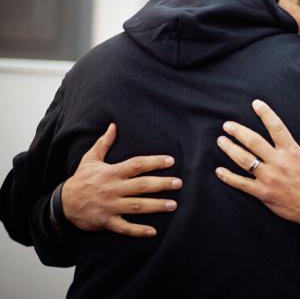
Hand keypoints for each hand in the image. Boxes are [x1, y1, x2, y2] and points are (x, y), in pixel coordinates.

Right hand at [61, 123, 182, 236]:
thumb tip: (113, 125)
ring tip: (173, 205)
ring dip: (156, 206)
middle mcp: (113, 188)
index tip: (171, 161)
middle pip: (141, 185)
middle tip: (178, 183)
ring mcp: (110, 206)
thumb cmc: (81, 180)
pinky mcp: (106, 221)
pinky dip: (138, 230)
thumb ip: (104, 143)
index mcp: (112, 172)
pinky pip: (124, 227)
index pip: (136, 165)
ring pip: (137, 206)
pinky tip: (153, 232)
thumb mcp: (90, 159)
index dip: (154, 162)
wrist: (62, 204)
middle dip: (161, 184)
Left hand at [215, 100, 299, 224]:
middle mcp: (278, 162)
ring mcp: (269, 178)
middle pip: (254, 142)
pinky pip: (242, 184)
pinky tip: (219, 170)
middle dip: (238, 132)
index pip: (277, 128)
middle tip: (227, 125)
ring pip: (244, 161)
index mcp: (292, 152)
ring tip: (221, 140)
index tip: (256, 104)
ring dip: (230, 149)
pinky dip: (228, 177)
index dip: (266, 114)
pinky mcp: (263, 193)